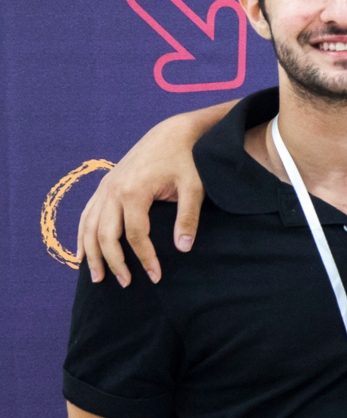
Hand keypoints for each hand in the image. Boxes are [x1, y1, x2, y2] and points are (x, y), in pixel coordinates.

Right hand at [77, 115, 208, 285]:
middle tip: (126, 283)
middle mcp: (112, 190)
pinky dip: (82, 235)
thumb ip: (188, 218)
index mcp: (133, 192)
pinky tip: (82, 254)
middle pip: (105, 235)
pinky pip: (87, 214)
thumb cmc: (187, 160)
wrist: (173, 133)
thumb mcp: (194, 187)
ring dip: (92, 253)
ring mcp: (105, 187)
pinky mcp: (105, 185)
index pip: (134, 235)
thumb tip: (183, 249)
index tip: (156, 276)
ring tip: (98, 277)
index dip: (144, 258)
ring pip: (90, 227)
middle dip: (114, 262)